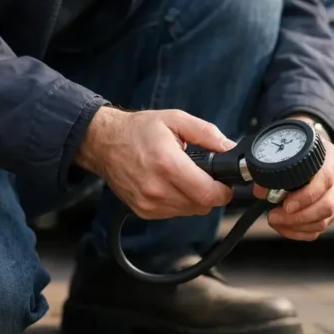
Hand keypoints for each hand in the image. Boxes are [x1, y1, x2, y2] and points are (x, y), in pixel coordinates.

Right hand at [76, 106, 234, 219]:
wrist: (103, 143)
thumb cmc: (138, 130)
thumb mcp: (176, 120)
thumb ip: (207, 134)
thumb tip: (230, 148)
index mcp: (167, 165)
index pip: (208, 194)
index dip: (224, 190)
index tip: (225, 182)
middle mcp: (156, 188)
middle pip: (202, 205)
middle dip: (211, 192)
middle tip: (206, 176)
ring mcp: (148, 203)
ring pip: (190, 211)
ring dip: (196, 198)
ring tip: (186, 177)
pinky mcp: (143, 211)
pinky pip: (175, 213)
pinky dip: (180, 202)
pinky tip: (172, 184)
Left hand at [253, 122, 333, 240]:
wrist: (312, 151)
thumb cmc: (298, 150)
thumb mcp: (288, 150)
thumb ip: (272, 168)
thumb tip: (261, 192)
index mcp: (331, 159)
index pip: (325, 180)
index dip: (306, 196)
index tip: (286, 205)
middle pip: (328, 205)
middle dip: (299, 216)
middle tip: (274, 216)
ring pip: (324, 220)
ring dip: (296, 225)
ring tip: (275, 221)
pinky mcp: (331, 211)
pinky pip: (318, 229)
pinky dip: (299, 232)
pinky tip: (284, 227)